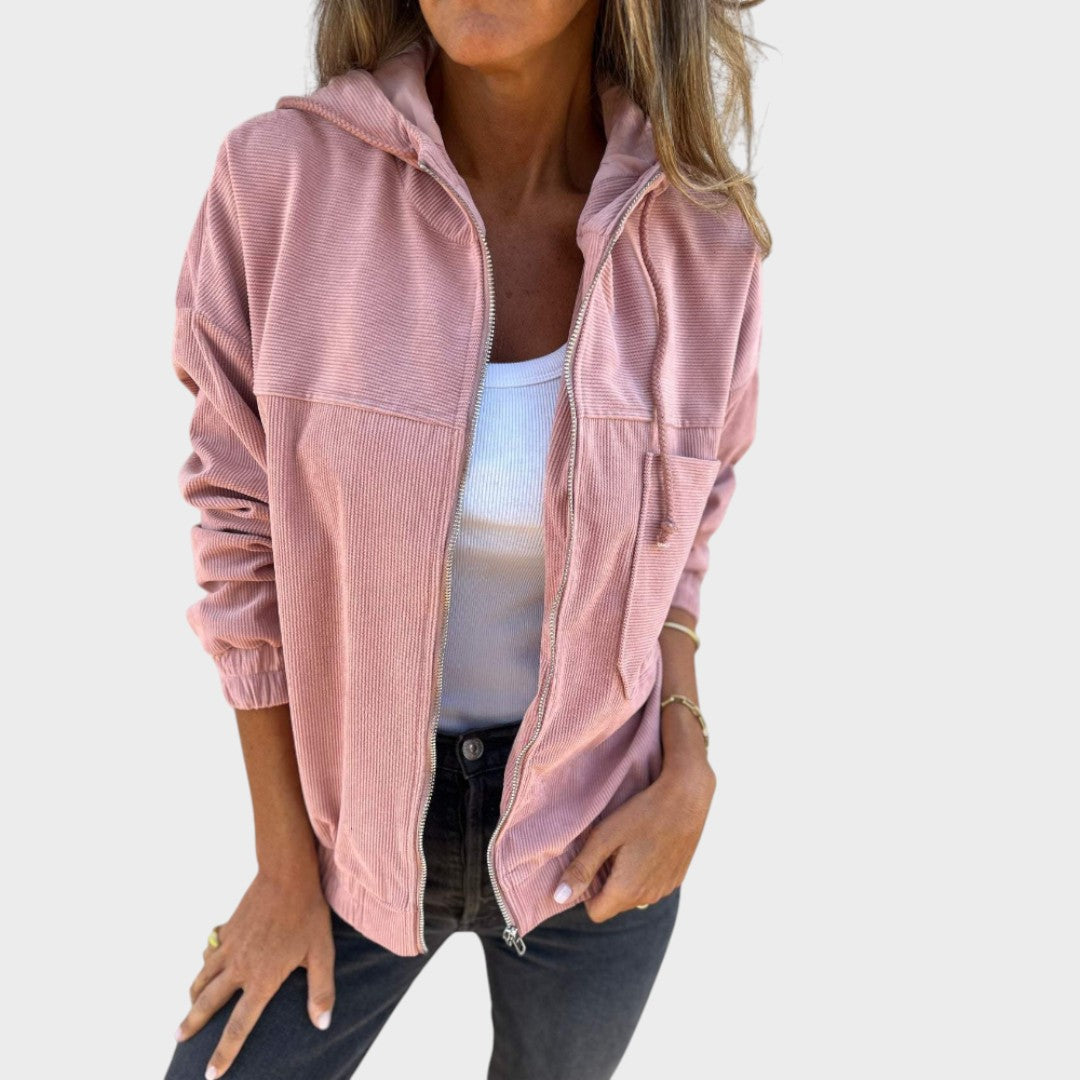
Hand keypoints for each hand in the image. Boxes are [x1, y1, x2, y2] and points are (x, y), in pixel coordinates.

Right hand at [174, 868, 335, 1077]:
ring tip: (186, 1011)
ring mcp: (229, 946)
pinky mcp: (227, 928)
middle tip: (178, 1041)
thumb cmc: (308, 915)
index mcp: (261, 979)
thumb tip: (322, 1025)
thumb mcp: (321, 954)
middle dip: (192, 1025)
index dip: (224, 1053)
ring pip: (202, 977)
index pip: (239, 1026)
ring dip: (192, 997)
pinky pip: (209, 951)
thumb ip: (321, 991)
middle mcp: (239, 967)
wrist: (286, 875)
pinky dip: (204, 963)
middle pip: (208, 1004)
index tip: (211, 1075)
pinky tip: (206, 965)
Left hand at [553, 756, 715, 920]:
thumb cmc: (642, 813)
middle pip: (615, 903)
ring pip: (634, 895)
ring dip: (626, 878)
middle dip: (606, 883)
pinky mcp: (677, 879)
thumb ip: (581, 869)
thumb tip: (558, 897)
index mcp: (626, 891)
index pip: (595, 913)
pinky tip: (648, 845)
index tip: (591, 864)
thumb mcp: (605, 836)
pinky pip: (652, 886)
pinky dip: (645, 872)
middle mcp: (648, 898)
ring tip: (629, 845)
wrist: (687, 798)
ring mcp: (665, 889)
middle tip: (610, 849)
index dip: (587, 892)